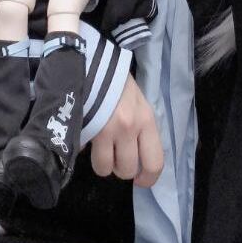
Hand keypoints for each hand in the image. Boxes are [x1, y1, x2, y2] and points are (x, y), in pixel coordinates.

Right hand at [90, 72, 163, 187]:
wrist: (93, 62)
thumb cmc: (118, 83)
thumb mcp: (138, 103)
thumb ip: (140, 128)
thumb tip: (133, 155)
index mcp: (147, 121)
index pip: (155, 162)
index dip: (148, 178)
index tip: (140, 180)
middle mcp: (130, 128)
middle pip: (127, 170)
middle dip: (121, 170)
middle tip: (117, 160)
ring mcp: (107, 129)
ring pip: (106, 168)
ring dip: (103, 164)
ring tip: (102, 151)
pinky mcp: (87, 128)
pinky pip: (87, 155)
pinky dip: (86, 152)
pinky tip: (88, 139)